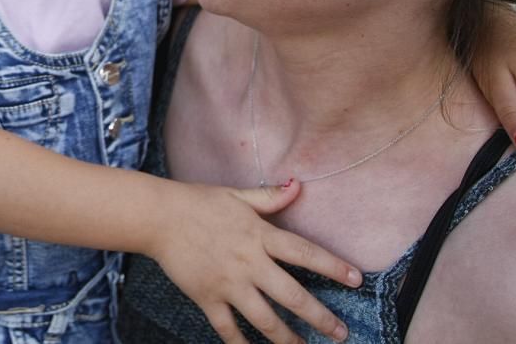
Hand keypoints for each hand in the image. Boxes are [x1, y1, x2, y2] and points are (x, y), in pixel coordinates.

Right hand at [150, 179, 359, 343]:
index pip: (305, 253)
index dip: (333, 266)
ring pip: (264, 319)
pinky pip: (228, 328)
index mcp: (259, 235)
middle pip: (292, 295)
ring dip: (287, 338)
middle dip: (320, 317)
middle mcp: (249, 263)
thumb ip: (270, 197)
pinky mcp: (207, 298)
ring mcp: (228, 283)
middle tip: (340, 332)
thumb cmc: (199, 201)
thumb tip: (299, 186)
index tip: (357, 279)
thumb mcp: (237, 195)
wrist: (159, 217)